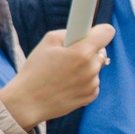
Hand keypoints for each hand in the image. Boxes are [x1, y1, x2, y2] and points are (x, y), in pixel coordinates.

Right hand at [0, 24, 114, 128]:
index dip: (99, 31)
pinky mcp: (91, 96)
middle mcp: (91, 68)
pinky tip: (66, 84)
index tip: (92, 34)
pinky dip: (83, 81)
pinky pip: (93, 81)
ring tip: (63, 73)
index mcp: (82, 52)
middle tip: (68, 56)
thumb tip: (83, 33)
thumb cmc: (35, 70)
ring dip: (85, 67)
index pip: (107, 32)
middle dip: (88, 50)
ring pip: (96, 67)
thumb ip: (70, 32)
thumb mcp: (48, 41)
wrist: (27, 102)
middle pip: (101, 51)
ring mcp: (92, 84)